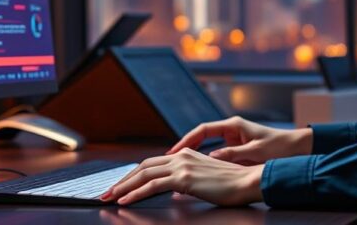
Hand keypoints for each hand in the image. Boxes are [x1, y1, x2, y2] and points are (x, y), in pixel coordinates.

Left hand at [99, 148, 263, 205]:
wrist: (249, 182)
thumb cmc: (233, 184)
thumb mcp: (206, 180)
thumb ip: (188, 182)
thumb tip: (176, 191)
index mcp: (186, 154)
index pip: (153, 163)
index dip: (134, 174)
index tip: (121, 186)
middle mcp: (181, 156)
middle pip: (143, 166)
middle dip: (123, 180)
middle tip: (108, 192)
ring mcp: (182, 165)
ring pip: (143, 174)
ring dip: (123, 187)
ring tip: (110, 197)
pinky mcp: (184, 178)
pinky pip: (152, 186)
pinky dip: (135, 193)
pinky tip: (125, 201)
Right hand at [167, 116, 311, 164]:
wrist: (295, 148)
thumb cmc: (278, 147)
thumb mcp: (255, 151)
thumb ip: (233, 154)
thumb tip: (210, 157)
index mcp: (234, 125)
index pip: (203, 129)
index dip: (187, 139)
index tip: (175, 150)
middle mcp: (231, 129)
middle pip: (201, 135)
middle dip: (185, 145)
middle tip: (170, 158)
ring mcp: (233, 137)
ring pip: (207, 144)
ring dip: (194, 152)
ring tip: (178, 164)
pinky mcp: (237, 147)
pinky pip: (216, 151)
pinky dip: (206, 158)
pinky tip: (198, 168)